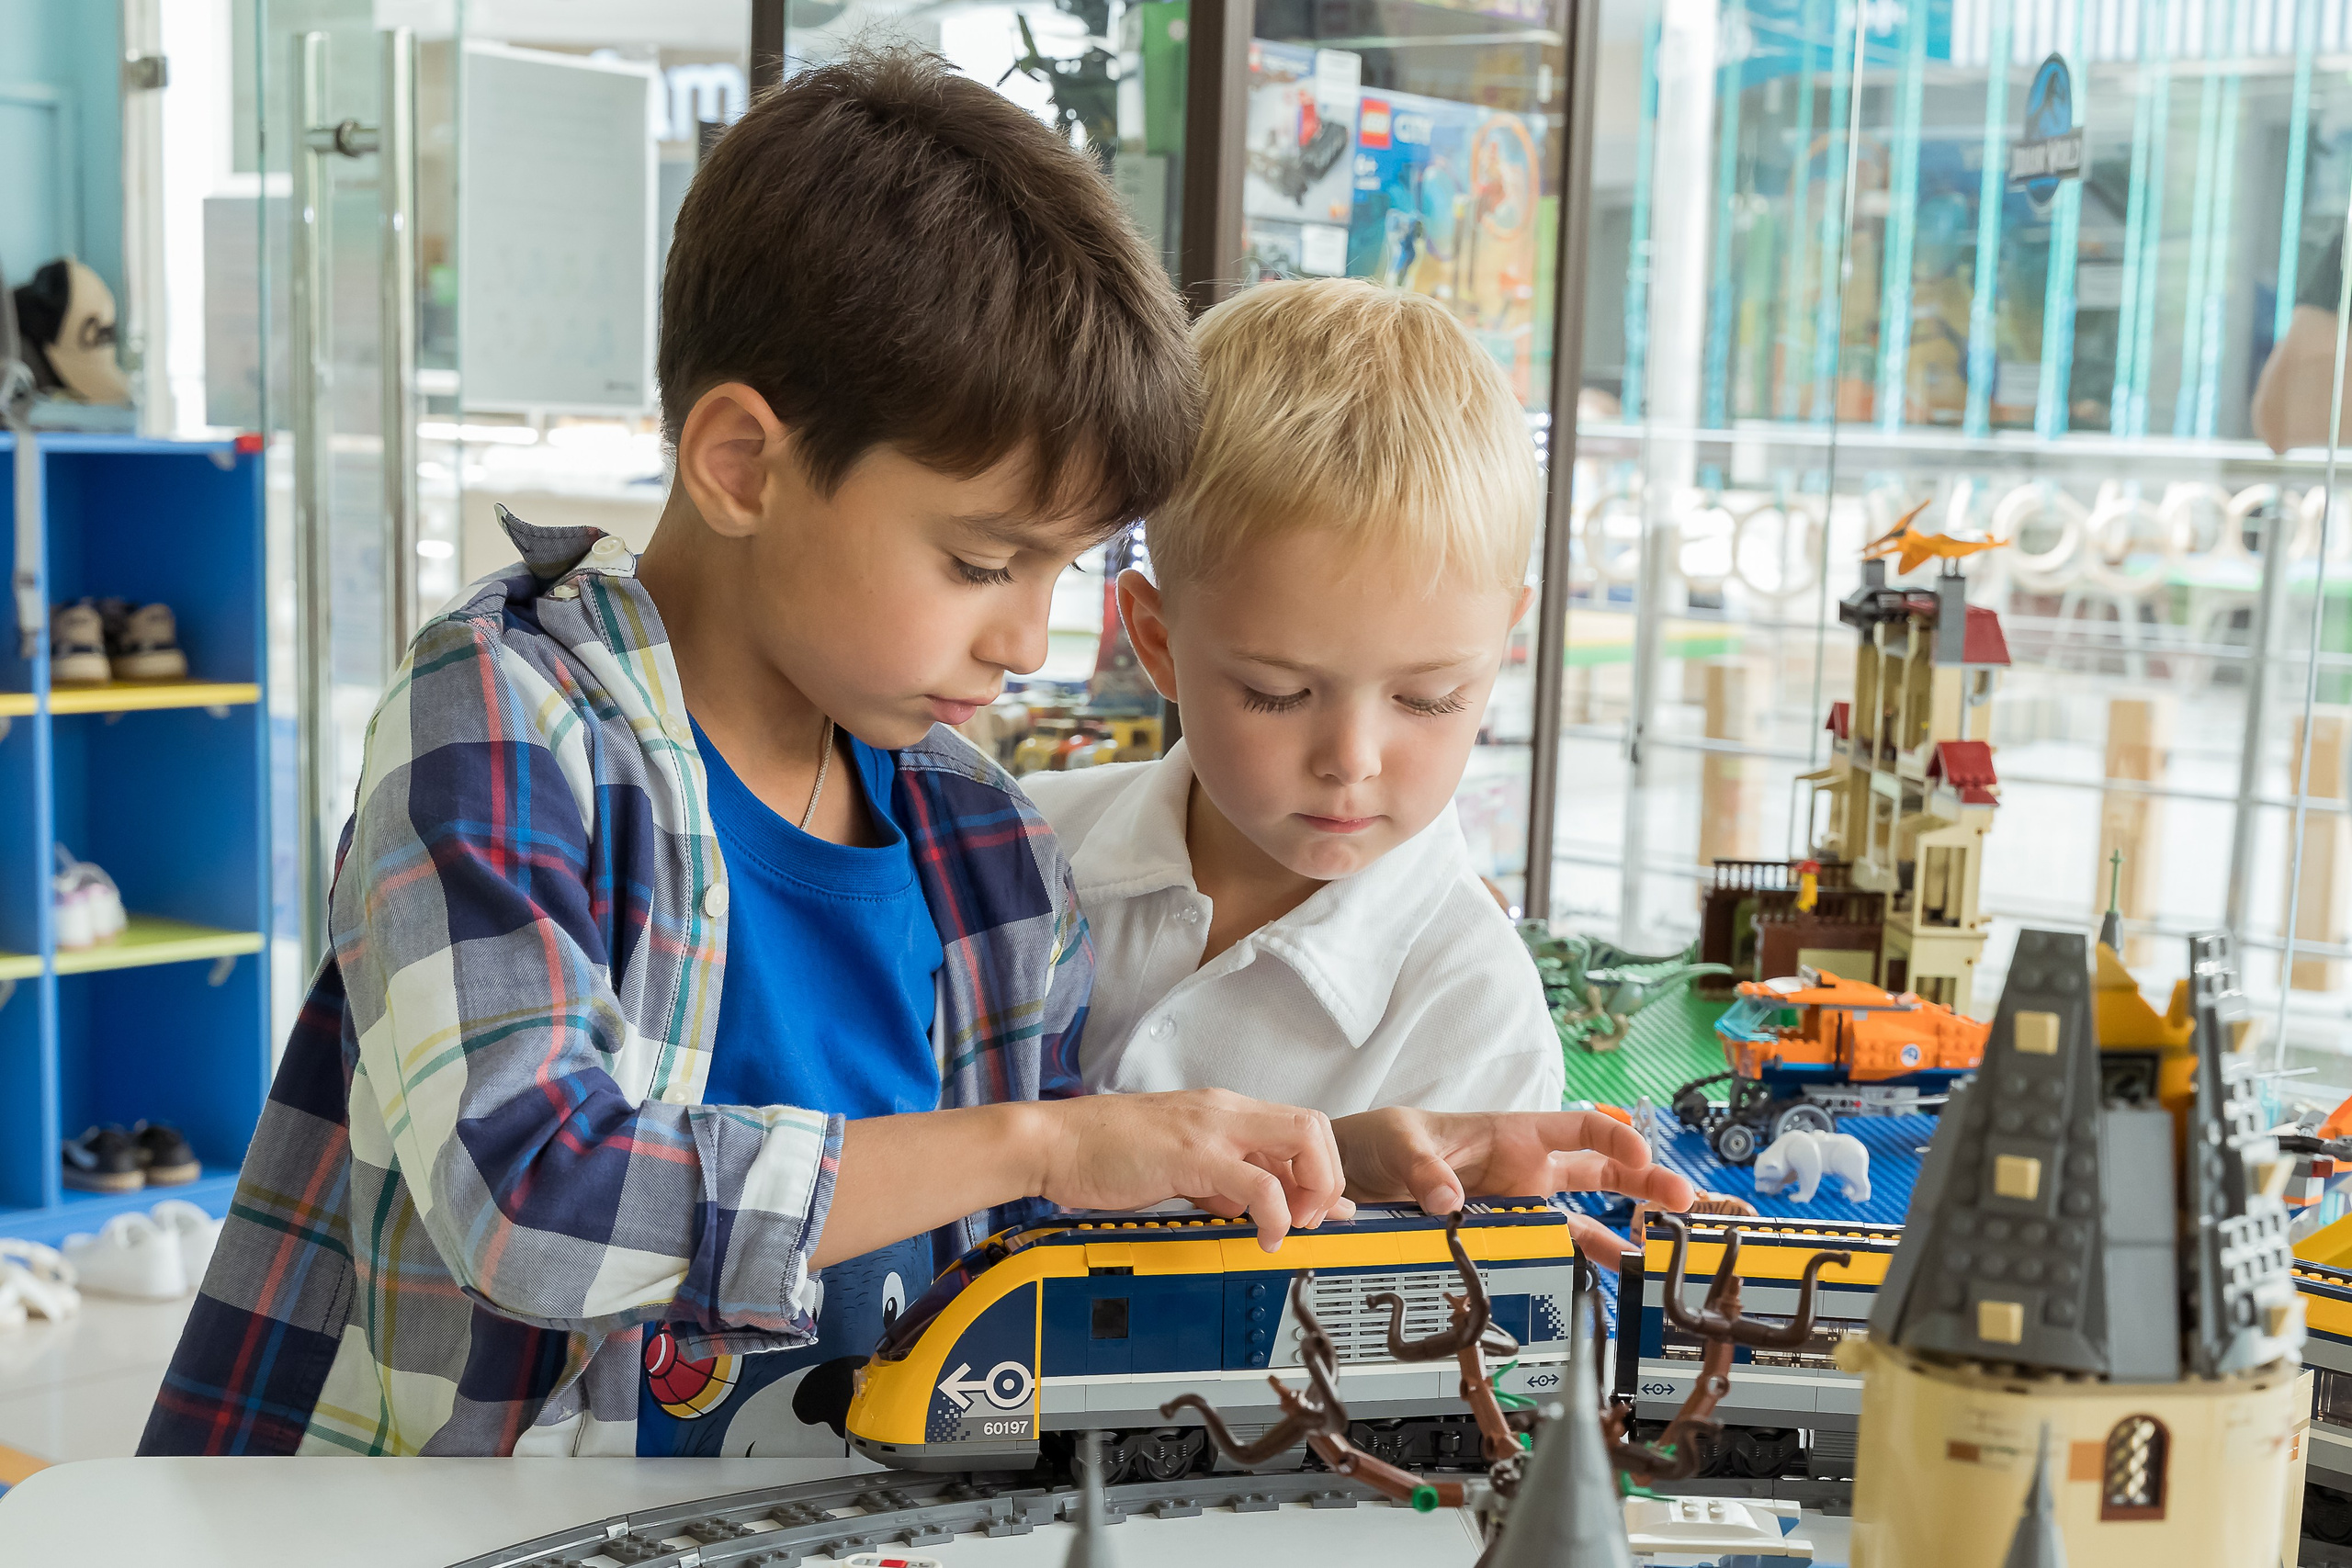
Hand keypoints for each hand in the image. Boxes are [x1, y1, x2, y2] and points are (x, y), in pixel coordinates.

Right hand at [1031, 1089, 1354, 1251]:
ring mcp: (1211, 1128)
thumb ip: (1215, 1177)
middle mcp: (1223, 1111)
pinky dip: (1276, 1215)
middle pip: (1313, 1126)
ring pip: (1301, 1141)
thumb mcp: (1174, 1161)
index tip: (1324, 1207)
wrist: (1054, 1144)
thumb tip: (1244, 1204)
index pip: (1296, 1128)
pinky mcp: (1193, 1155)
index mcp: (1220, 1110)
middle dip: (1327, 1177)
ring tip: (1292, 1226)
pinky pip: (1260, 1185)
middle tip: (1311, 1218)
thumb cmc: (1102, 1152)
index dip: (1320, 1169)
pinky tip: (1264, 1236)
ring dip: (1312, 1191)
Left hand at [1331, 1107, 1695, 1264]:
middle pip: (1600, 1171)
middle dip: (1645, 1183)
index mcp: (1514, 1134)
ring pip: (1585, 1212)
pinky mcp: (1507, 1231)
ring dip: (1622, 1228)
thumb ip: (1427, 1169)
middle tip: (1684, 1201)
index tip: (1641, 1157)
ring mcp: (1521, 1202)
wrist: (1357, 1170)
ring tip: (1657, 1250)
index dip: (1615, 1141)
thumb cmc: (1386, 1139)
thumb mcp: (1402, 1144)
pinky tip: (1606, 1275)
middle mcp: (1527, 1167)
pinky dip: (1581, 1258)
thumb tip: (1449, 1198)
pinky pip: (1554, 1243)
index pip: (1580, 1129)